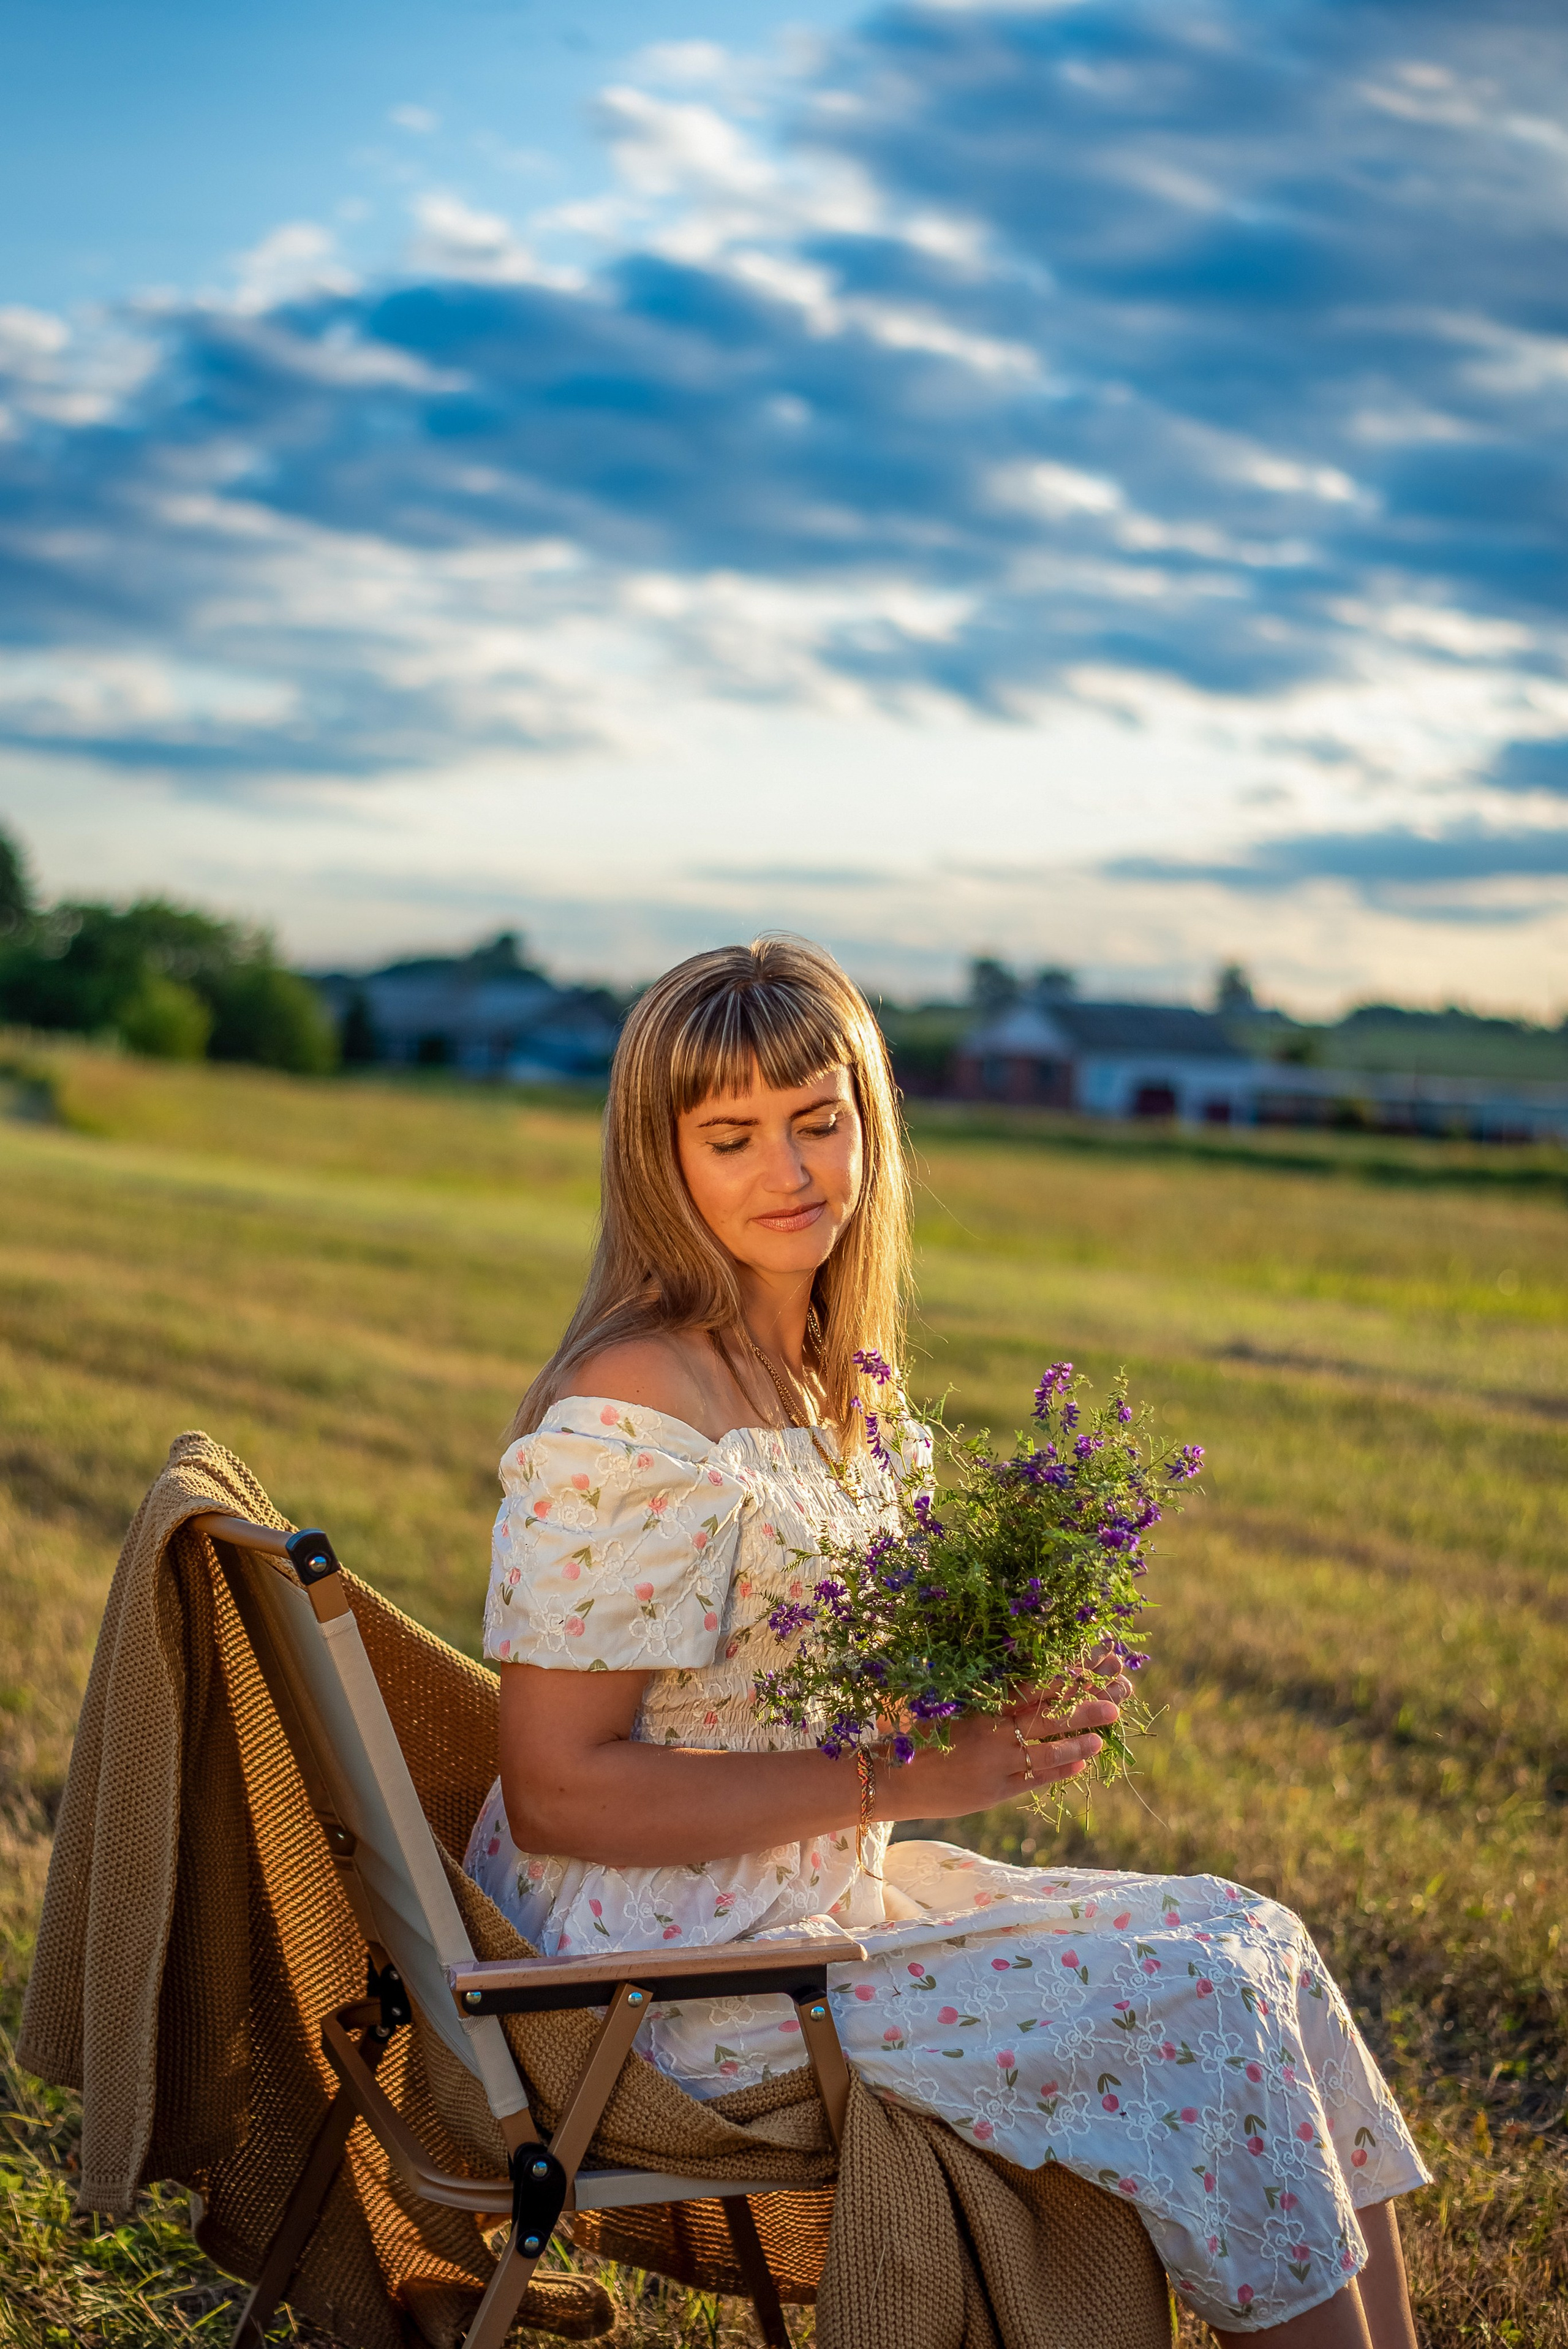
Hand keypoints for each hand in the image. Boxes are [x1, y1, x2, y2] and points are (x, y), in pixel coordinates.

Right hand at [889, 1679, 1121, 1820]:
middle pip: (1048, 1715)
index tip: (1092, 1666)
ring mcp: (996, 1764)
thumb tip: (999, 1666)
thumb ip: (970, 1688)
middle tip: (1118, 1698)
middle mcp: (993, 1731)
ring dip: (1078, 1741)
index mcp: (980, 1704)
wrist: (888, 1777)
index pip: (1033, 1685)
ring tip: (1104, 1735)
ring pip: (1047, 1750)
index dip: (1065, 1676)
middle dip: (1084, 1705)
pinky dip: (1058, 1772)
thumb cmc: (907, 1731)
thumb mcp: (937, 1700)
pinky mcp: (994, 1792)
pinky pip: (1033, 1781)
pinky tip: (1080, 1765)